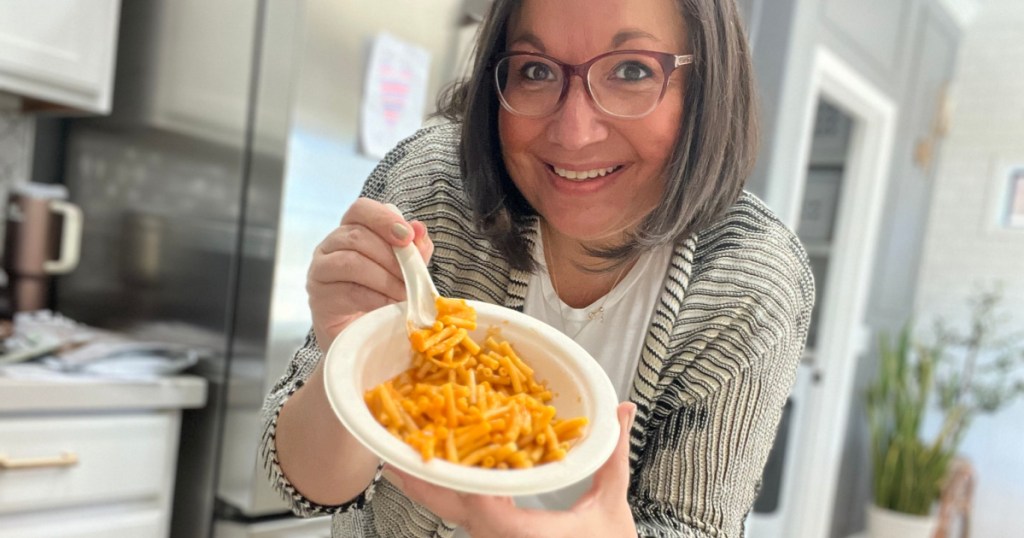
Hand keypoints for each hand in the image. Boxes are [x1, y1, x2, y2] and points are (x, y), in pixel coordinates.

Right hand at [307, 197, 433, 348]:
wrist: (358, 333)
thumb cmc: (379, 295)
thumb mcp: (402, 270)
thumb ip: (413, 250)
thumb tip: (420, 229)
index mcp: (351, 230)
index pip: (360, 209)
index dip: (384, 218)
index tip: (408, 236)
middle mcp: (330, 245)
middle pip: (357, 236)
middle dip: (391, 256)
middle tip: (413, 275)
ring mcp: (320, 269)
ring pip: (351, 261)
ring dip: (385, 278)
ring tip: (404, 293)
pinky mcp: (319, 296)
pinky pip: (349, 291)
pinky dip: (376, 297)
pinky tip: (390, 305)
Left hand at [386, 402, 638, 537]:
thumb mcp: (610, 504)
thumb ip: (612, 456)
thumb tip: (623, 411)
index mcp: (524, 532)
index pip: (481, 505)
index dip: (460, 475)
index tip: (446, 442)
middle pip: (449, 508)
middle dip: (418, 480)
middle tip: (393, 452)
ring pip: (451, 513)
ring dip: (427, 486)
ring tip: (403, 456)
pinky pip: (463, 517)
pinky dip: (445, 495)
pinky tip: (437, 475)